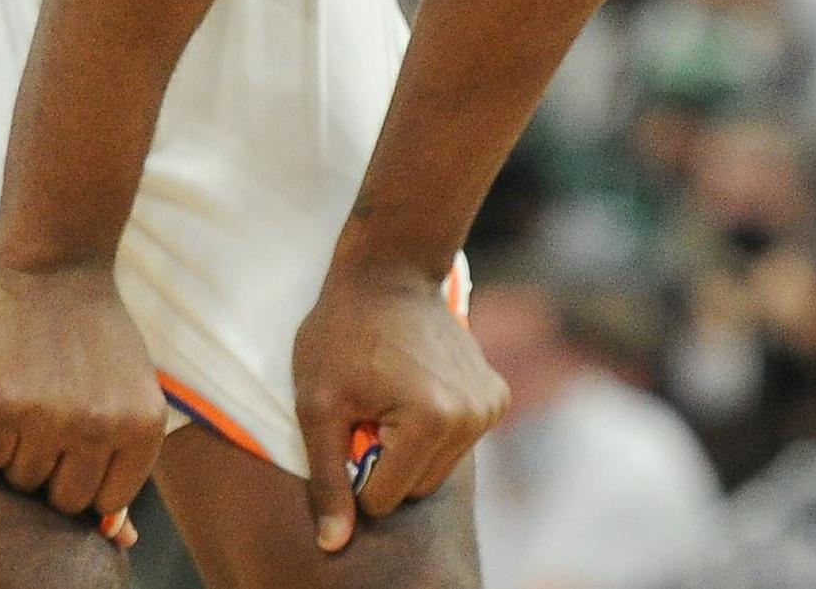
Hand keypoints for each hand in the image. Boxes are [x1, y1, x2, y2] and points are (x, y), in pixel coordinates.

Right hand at [0, 259, 165, 528]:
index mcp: (143, 427)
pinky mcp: (3, 405)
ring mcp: (51, 418)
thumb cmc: (97, 336)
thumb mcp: (131, 393)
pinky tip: (8, 393)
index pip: (108, 502)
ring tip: (30, 405)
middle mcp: (101, 427)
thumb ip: (124, 461)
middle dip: (54, 473)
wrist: (57, 267)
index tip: (77, 452)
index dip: (87, 482)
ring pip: (24, 481)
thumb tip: (116, 535)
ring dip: (21, 454)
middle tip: (50, 426)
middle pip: (64, 500)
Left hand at [292, 249, 505, 554]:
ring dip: (407, 449)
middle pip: (415, 489)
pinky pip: (456, 446)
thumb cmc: (342, 334)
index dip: (354, 471)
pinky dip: (431, 431)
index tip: (348, 424)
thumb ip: (327, 479)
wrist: (389, 271)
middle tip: (366, 410)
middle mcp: (473, 417)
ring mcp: (491, 407)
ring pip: (436, 472)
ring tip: (389, 396)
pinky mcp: (498, 399)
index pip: (384, 499)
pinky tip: (414, 389)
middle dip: (384, 462)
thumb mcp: (317, 405)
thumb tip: (333, 545)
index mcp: (431, 420)